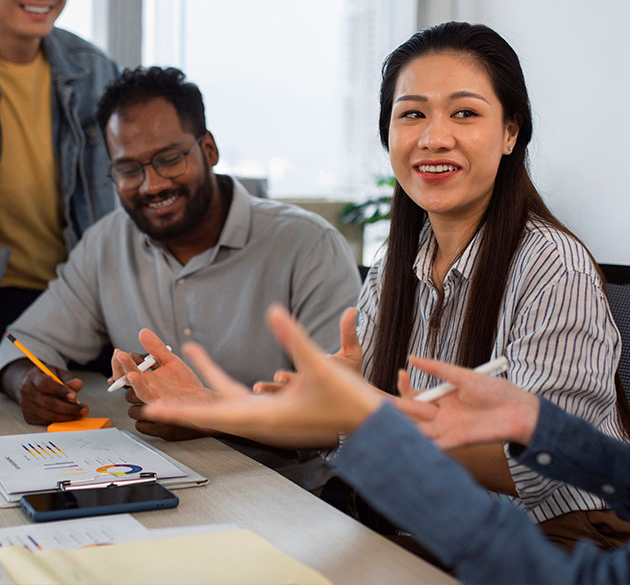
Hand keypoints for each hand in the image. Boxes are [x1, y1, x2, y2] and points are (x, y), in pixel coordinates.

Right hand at [1, 359, 86, 424]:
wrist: (31, 384)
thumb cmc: (48, 377)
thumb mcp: (59, 373)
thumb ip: (69, 379)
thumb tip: (76, 386)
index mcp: (34, 376)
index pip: (45, 384)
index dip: (60, 391)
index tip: (74, 396)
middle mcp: (27, 391)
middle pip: (47, 402)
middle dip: (68, 408)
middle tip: (83, 408)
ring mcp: (26, 405)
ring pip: (47, 414)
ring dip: (66, 416)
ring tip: (79, 413)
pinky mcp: (28, 416)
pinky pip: (45, 421)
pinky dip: (59, 420)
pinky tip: (69, 416)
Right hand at [112, 329, 214, 440]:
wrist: (202, 397)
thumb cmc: (184, 382)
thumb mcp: (170, 360)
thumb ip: (156, 347)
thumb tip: (143, 331)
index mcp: (146, 377)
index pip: (127, 369)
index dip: (120, 362)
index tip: (118, 352)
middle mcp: (147, 388)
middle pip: (127, 380)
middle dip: (122, 369)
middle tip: (121, 357)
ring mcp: (154, 398)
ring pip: (137, 394)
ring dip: (134, 384)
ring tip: (132, 374)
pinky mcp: (164, 408)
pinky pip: (153, 405)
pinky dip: (149, 399)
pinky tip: (145, 388)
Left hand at [143, 304, 382, 441]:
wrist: (371, 426)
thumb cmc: (348, 403)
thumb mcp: (320, 367)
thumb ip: (295, 338)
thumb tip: (273, 311)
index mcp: (267, 418)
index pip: (215, 414)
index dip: (182, 410)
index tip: (152, 408)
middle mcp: (263, 424)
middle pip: (214, 413)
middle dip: (183, 403)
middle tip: (151, 397)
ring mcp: (271, 423)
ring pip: (228, 408)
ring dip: (205, 391)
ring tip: (187, 367)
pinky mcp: (280, 418)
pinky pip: (244, 405)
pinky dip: (226, 391)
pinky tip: (224, 381)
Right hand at [394, 356, 540, 449]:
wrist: (520, 411)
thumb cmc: (496, 390)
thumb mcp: (464, 376)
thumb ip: (438, 369)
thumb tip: (413, 358)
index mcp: (443, 397)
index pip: (415, 395)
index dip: (405, 387)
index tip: (401, 373)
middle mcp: (442, 414)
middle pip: (413, 413)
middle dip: (394, 409)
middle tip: (375, 404)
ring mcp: (448, 428)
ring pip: (419, 429)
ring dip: (403, 428)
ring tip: (384, 425)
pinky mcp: (457, 441)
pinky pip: (436, 446)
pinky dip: (422, 446)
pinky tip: (407, 445)